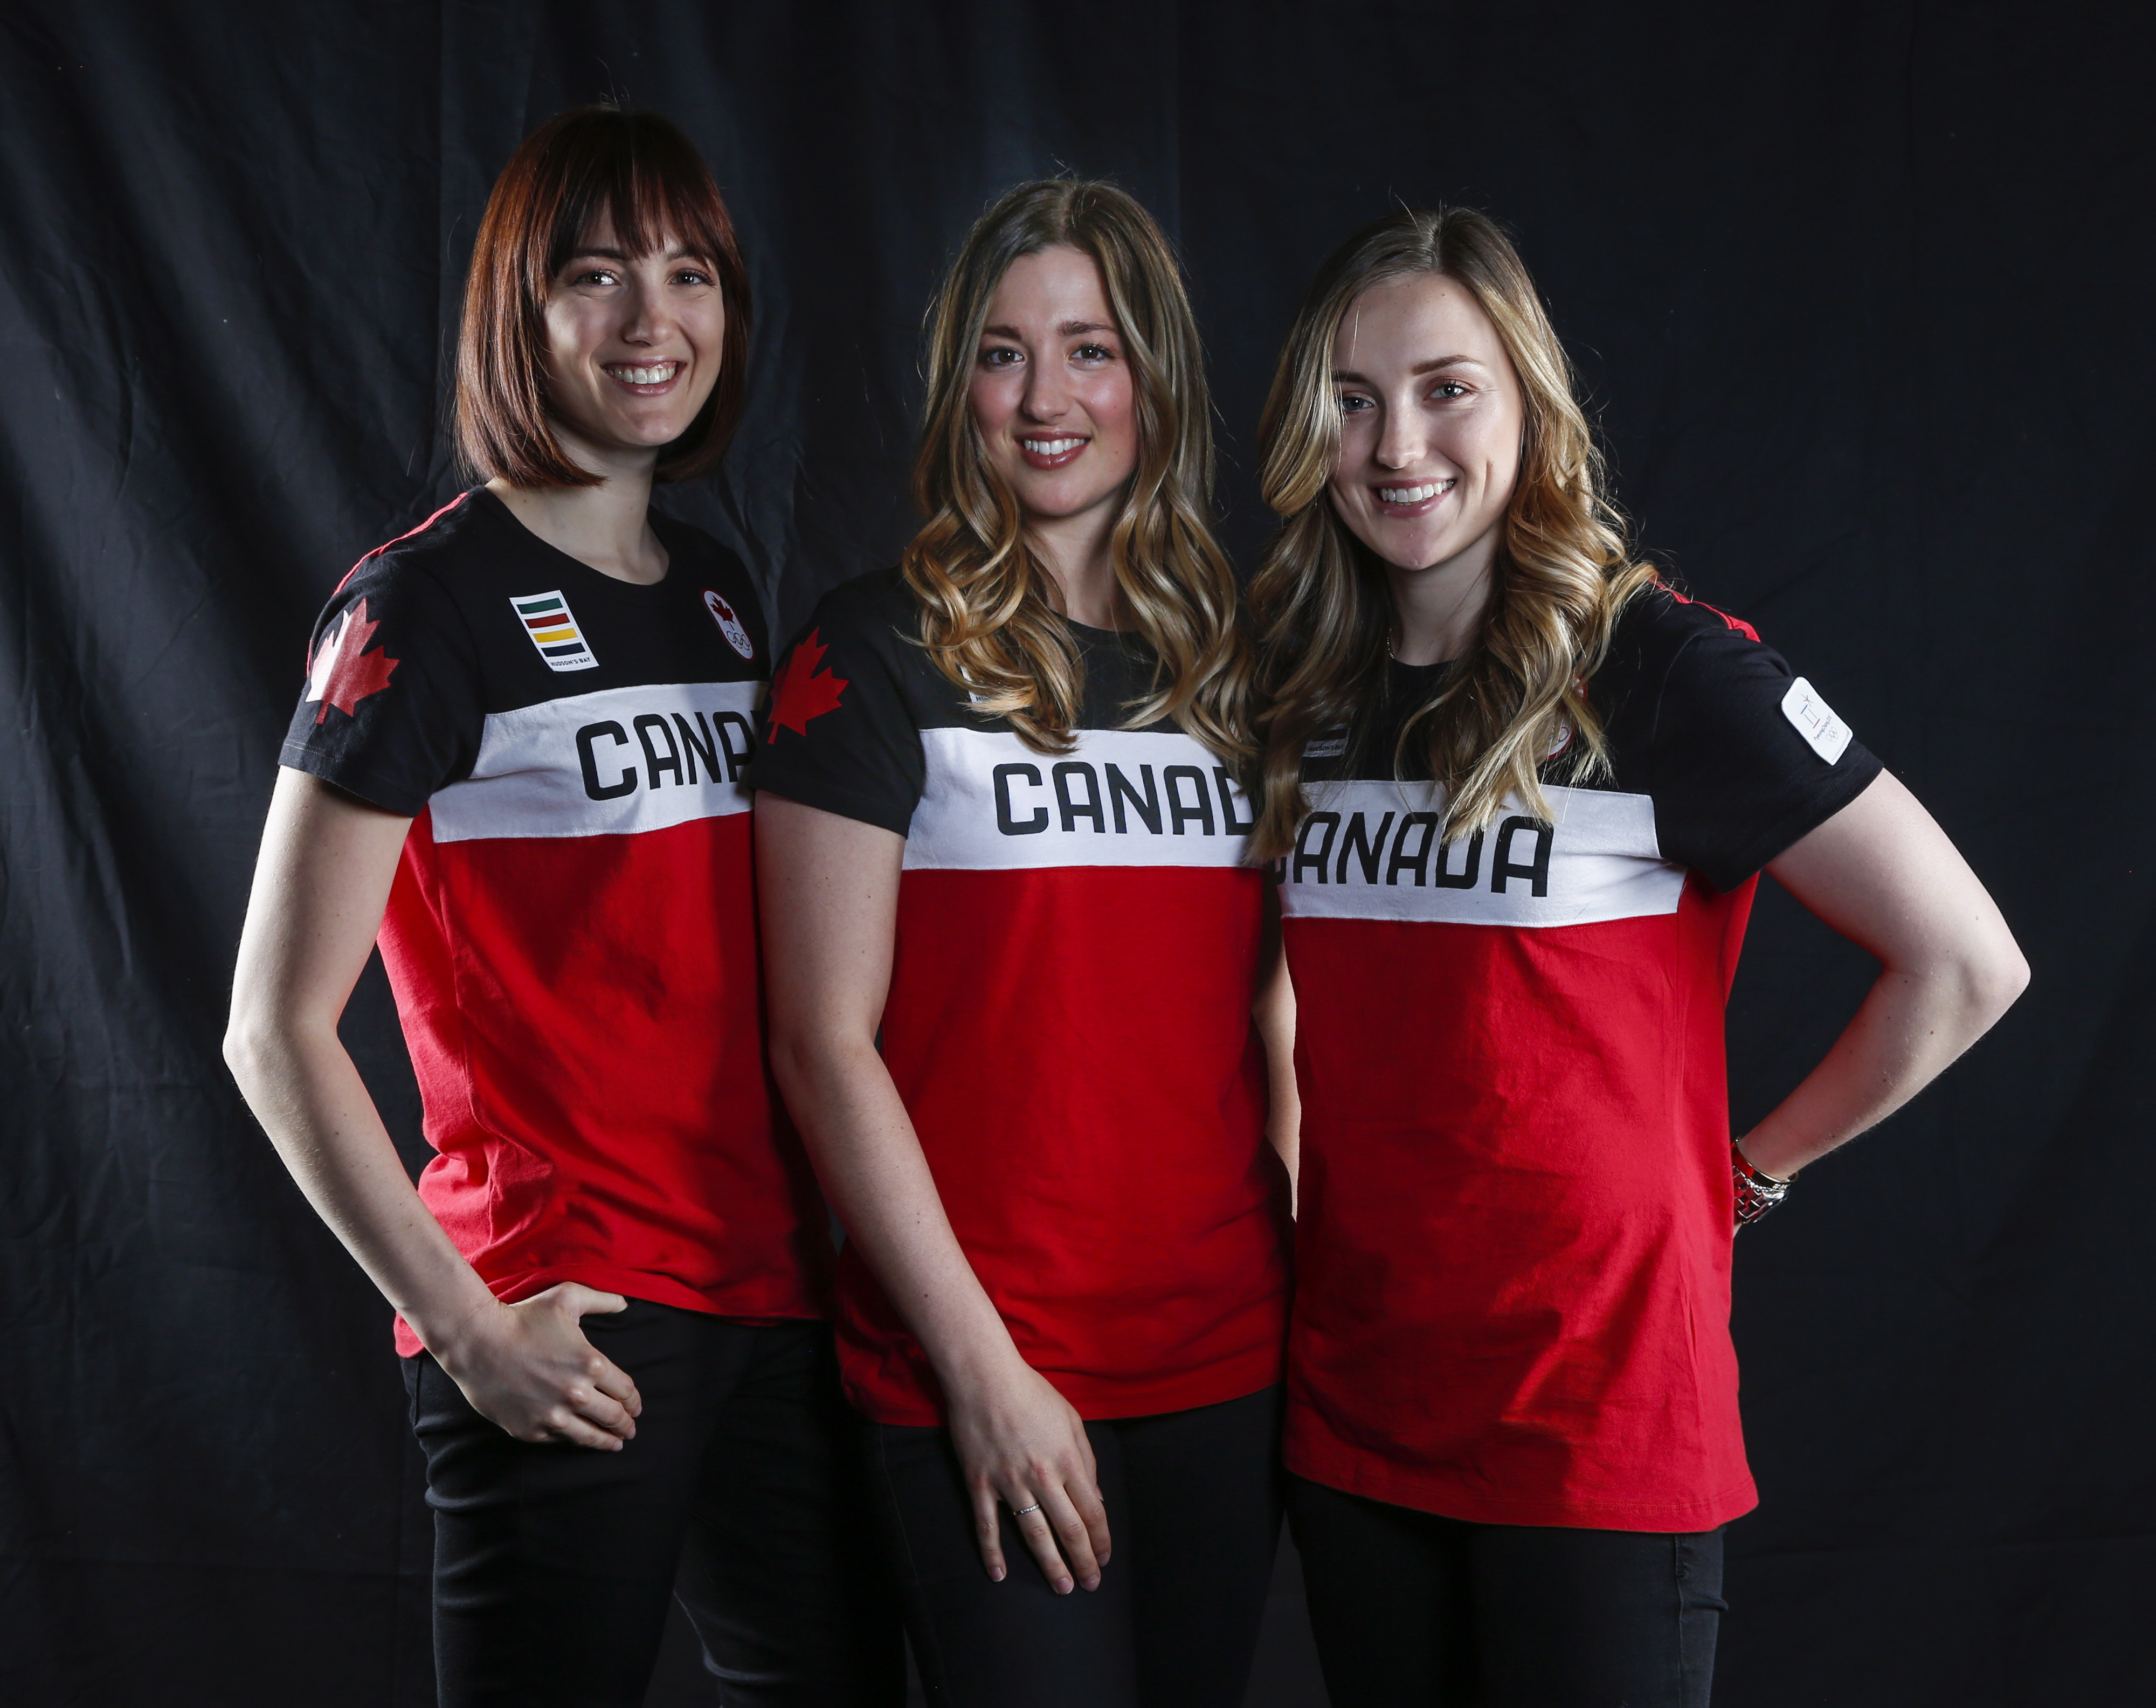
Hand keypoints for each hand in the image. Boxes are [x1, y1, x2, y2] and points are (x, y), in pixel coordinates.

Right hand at [430, 1283, 642, 1449]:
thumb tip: (626, 1303)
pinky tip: (579, 1438)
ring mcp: (552, 1416)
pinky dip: (572, 1439)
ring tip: (615, 1444)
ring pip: (590, 1436)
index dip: (634, 1401)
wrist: (477, 1342)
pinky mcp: (530, 1430)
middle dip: (626, 1425)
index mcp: (590, 1364)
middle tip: (630, 1430)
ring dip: (607, 1441)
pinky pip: (560, 1439)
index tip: (635, 1406)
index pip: (625, 1391)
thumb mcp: (567, 1297)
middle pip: (613, 1417)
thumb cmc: (523, 1317)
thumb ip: (602, 1300)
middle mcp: (575, 1394)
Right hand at [944, 1356, 1111, 1593]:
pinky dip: (992, 1553)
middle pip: (1069, 1530)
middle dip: (1083, 1561)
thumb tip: (1098, 1498)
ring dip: (1051, 1565)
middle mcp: (1043, 1477)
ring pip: (1034, 1535)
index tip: (1105, 1558)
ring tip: (1062, 1587)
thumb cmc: (1032, 1393)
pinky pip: (987, 1526)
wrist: (984, 1377)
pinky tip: (999, 1575)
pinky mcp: (980, 1483)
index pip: (1092, 1512)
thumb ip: (1087, 1461)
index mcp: (1069, 1460)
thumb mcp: (1071, 1420)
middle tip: (1090, 1584)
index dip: (1101, 1541)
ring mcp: (1009, 1483)